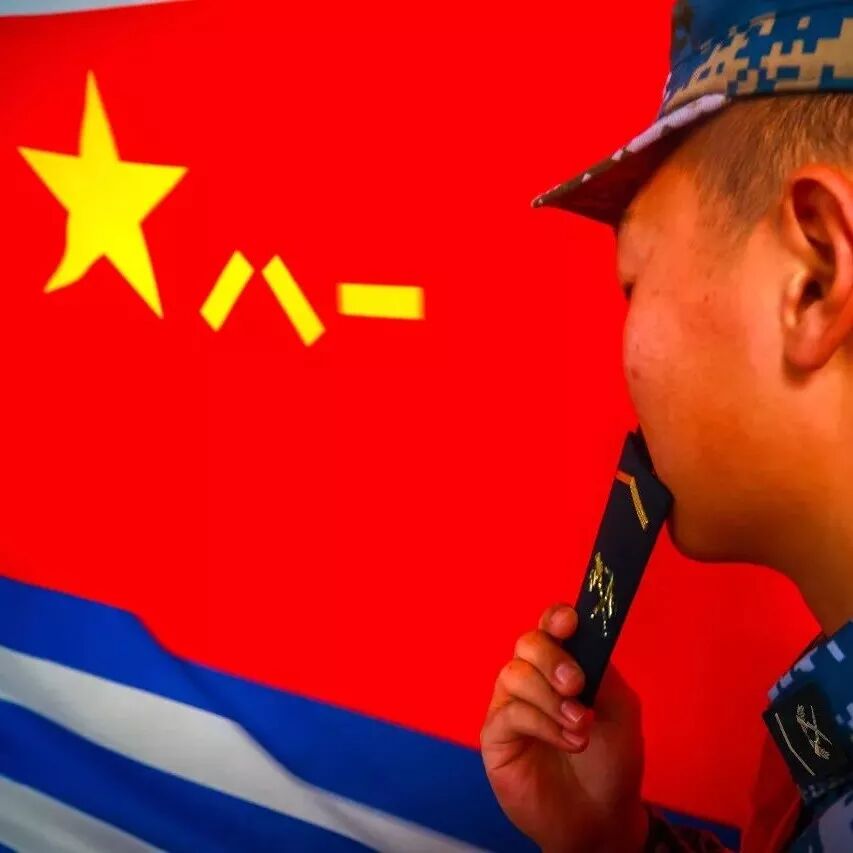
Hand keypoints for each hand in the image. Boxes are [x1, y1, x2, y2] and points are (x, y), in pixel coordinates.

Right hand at [480, 603, 649, 852]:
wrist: (600, 817)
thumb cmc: (611, 761)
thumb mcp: (620, 709)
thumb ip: (602, 672)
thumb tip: (578, 644)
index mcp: (563, 665)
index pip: (550, 627)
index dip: (555, 618)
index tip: (570, 622)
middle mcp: (534, 678)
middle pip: (528, 643)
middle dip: (553, 659)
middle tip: (577, 685)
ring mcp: (511, 704)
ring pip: (514, 674)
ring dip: (550, 698)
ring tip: (579, 726)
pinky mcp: (495, 735)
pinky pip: (509, 712)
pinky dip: (540, 722)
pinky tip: (565, 740)